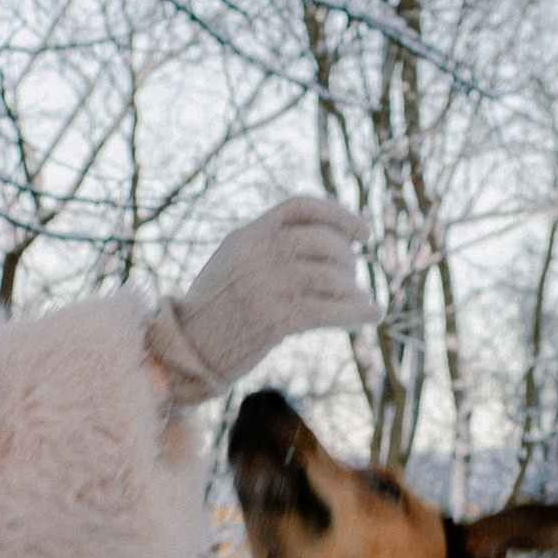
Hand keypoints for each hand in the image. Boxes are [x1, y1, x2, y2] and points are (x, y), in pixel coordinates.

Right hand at [147, 193, 369, 406]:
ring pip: (330, 277)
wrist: (185, 350)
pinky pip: (330, 311)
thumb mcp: (230, 263)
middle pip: (323, 242)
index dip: (338, 215)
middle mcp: (257, 254)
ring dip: (353, 290)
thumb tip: (320, 240)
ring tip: (360, 300)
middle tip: (352, 276)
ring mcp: (265, 286)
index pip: (300, 207)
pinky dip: (357, 313)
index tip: (363, 232)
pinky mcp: (274, 319)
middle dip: (347, 259)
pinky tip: (371, 315)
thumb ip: (264, 246)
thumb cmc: (211, 310)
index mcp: (246, 235)